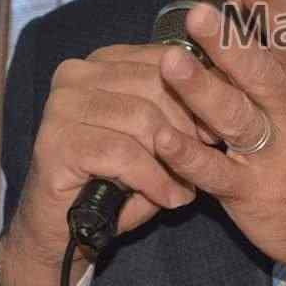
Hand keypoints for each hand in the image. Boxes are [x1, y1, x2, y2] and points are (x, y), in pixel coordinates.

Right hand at [0, 44, 206, 285]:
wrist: (65, 228)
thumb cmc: (119, 177)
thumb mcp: (156, 134)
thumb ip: (181, 106)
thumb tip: (230, 86)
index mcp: (102, 61)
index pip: (166, 57)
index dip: (201, 91)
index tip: (219, 126)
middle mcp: (76, 74)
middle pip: (157, 85)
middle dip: (188, 127)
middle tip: (205, 159)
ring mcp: (61, 106)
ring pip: (143, 120)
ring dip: (173, 160)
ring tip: (185, 186)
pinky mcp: (55, 142)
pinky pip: (124, 154)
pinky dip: (154, 180)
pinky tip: (169, 199)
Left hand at [151, 0, 285, 285]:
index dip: (274, 6)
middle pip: (262, 74)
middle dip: (231, 43)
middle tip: (197, 14)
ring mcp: (274, 156)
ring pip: (235, 119)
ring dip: (201, 92)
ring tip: (168, 63)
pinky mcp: (251, 195)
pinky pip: (215, 174)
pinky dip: (187, 158)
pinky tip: (159, 137)